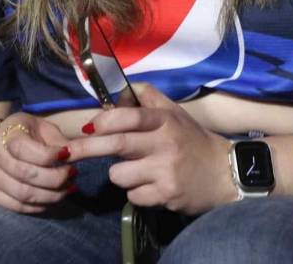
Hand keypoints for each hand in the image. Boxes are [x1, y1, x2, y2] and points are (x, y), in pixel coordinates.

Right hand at [0, 112, 74, 213]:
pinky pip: (18, 207)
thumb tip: (77, 154)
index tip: (68, 155)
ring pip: (24, 194)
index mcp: (8, 134)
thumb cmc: (22, 134)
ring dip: (52, 196)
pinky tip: (52, 199)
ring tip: (67, 189)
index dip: (51, 156)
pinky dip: (40, 206)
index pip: (28, 150)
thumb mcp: (40, 127)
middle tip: (72, 175)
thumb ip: (59, 139)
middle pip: (28, 175)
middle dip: (56, 179)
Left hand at [67, 84, 235, 214]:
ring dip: (120, 173)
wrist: (225, 174)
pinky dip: (136, 192)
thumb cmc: (193, 141)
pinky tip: (151, 186)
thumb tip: (117, 94)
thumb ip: (147, 98)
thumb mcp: (175, 113)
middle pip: (117, 144)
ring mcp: (165, 172)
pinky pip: (132, 196)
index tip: (87, 127)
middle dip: (87, 148)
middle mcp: (165, 144)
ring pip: (119, 174)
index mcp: (166, 121)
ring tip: (138, 170)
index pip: (130, 117)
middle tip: (67, 153)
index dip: (105, 120)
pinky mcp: (166, 196)